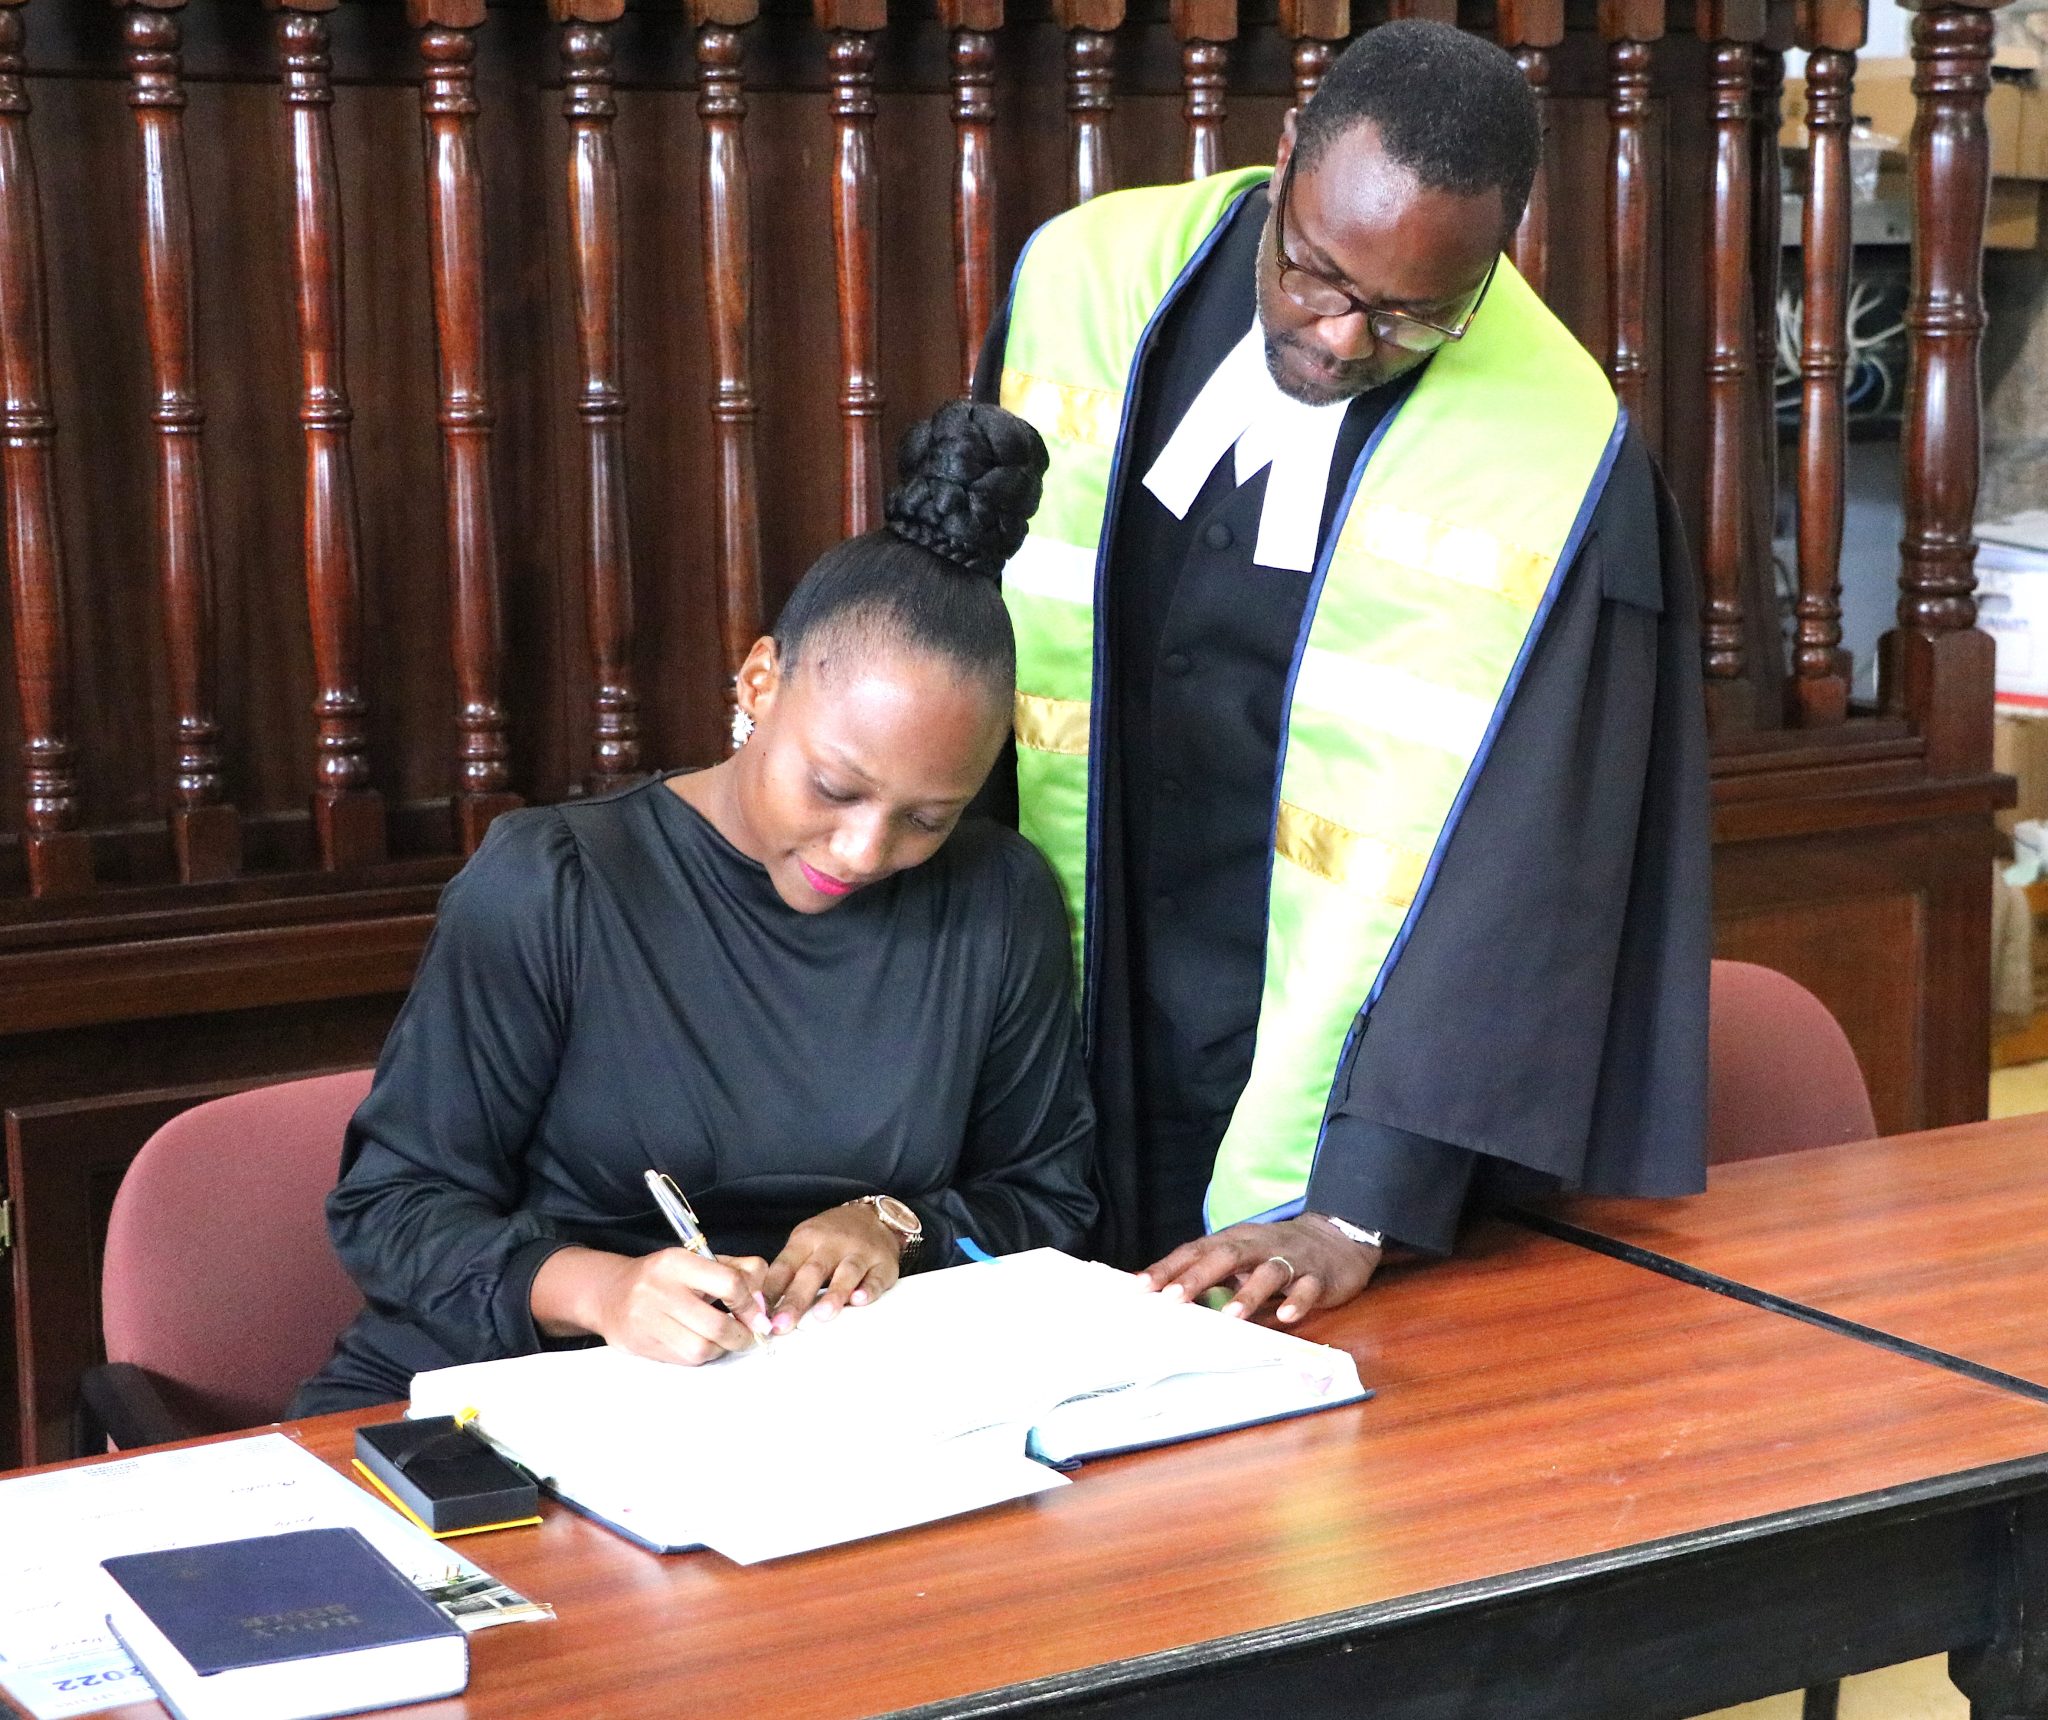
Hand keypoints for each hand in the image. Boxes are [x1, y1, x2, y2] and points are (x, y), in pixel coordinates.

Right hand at [532, 1244, 770, 1364]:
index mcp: (677, 1262)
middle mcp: (659, 1290)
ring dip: (722, 1349)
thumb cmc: (664, 1277)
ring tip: (725, 1339)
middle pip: (717, 1325)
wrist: (610, 1294)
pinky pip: (685, 1359)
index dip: (751, 1303)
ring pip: (702, 1348)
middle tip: (749, 1334)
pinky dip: (702, 1355)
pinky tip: (702, 1343)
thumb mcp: (698, 1261)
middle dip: (742, 1335)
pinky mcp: (642, 1345)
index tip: (758, 1314)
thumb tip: (762, 1300)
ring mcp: (647, 1320)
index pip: (729, 1283)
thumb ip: (736, 1271)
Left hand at [763, 1201, 904, 1333]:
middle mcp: (833, 1244)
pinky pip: (876, 1278)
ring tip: (822, 1316)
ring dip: (834, 1294)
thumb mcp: (804, 1244)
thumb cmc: (831, 1237)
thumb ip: (787, 1273)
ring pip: (846, 1273)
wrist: (874, 1216)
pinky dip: (869, 1290)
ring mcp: (860, 1253)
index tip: (760, 1316)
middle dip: (796, 1300)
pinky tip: (860, 1300)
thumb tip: (764, 1309)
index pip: (785, 1266)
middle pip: (812, 1272)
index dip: (771, 1291)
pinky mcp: (884, 1264)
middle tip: (782, 1325)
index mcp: (806, 1239)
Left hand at [1138, 1215, 1381, 1323]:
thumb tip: (1166, 1296)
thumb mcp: (1242, 1257)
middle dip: (1197, 1277)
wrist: (1338, 1236)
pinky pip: (1307, 1288)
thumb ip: (1210, 1274)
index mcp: (1235, 1241)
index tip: (1140, 1287)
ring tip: (1230, 1316)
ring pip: (1268, 1272)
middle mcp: (1259, 1246)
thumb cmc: (1277, 1252)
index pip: (1195, 1251)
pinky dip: (1297, 1301)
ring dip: (1248, 1294)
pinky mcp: (1319, 1276)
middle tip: (1172, 1298)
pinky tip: (1287, 1316)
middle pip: (1225, 1257)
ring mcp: (1290, 1260)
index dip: (1168, 1268)